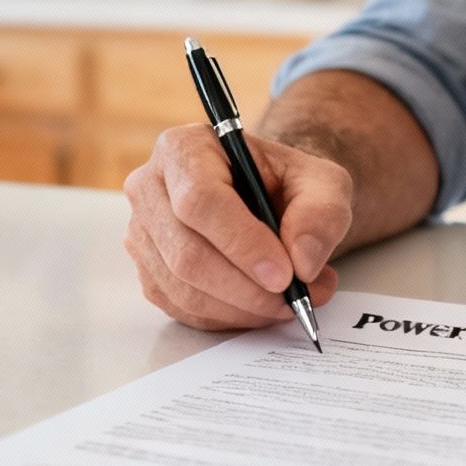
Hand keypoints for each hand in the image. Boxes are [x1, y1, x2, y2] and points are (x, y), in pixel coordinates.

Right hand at [123, 125, 352, 331]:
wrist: (267, 198)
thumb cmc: (287, 184)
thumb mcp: (323, 182)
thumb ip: (322, 213)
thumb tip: (303, 261)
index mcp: (185, 149)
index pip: (200, 199)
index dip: (242, 243)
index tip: (285, 274)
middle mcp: (151, 188)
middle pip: (186, 253)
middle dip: (247, 288)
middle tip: (295, 297)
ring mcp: (143, 234)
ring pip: (184, 289)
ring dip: (243, 308)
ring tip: (291, 301)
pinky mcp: (149, 273)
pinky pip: (184, 309)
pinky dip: (229, 317)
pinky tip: (261, 306)